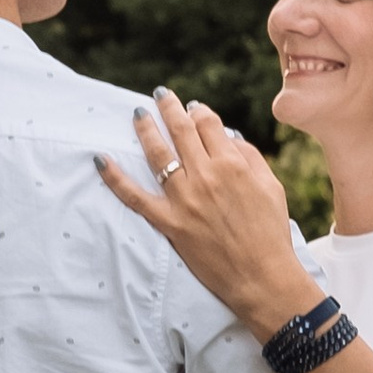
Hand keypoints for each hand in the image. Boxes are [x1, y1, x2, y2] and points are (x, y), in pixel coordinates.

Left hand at [99, 89, 310, 335]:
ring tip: (139, 114)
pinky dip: (115, 178)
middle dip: (169, 107)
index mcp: (233, 163)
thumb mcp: (271, 187)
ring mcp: (185, 199)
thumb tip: (229, 137)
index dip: (198, 111)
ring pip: (158, 154)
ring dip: (145, 129)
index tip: (192, 109)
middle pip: (181, 130)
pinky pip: (135, 197)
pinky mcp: (170, 223)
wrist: (262, 277)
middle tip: (160, 95)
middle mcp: (206, 175)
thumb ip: (250, 157)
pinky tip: (100, 159)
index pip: (208, 123)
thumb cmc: (271, 232)